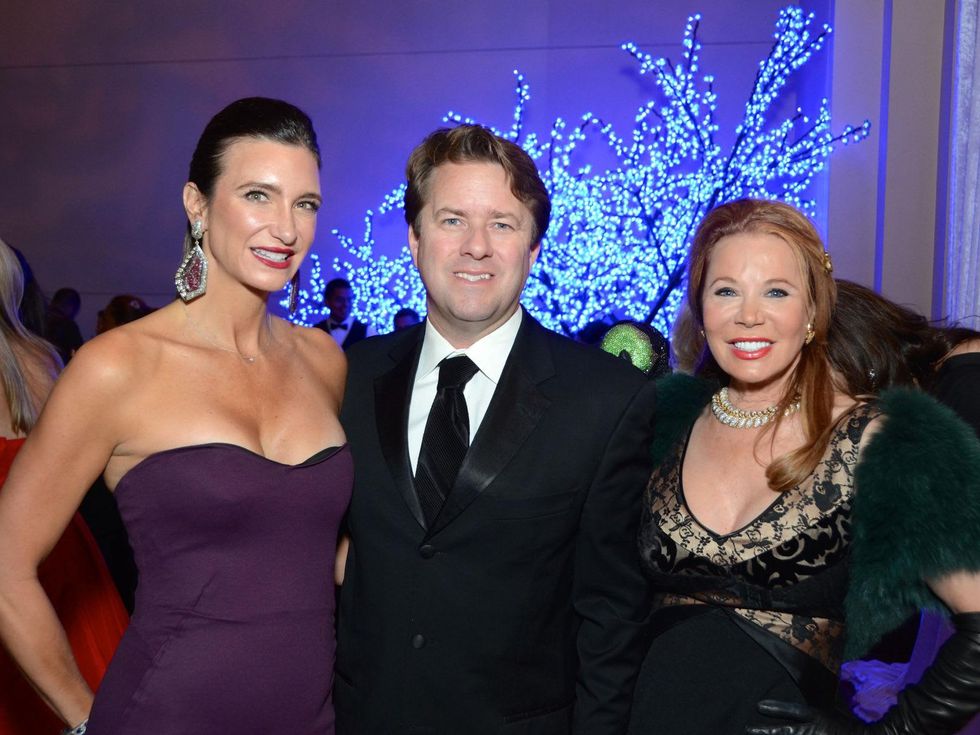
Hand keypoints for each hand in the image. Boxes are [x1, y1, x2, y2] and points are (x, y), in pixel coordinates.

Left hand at [745, 700, 867, 733]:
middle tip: (748, 729)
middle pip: (786, 732)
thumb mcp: (831, 711)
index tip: (758, 706)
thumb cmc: (846, 726)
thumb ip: (813, 708)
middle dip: (766, 732)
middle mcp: (815, 732)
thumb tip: (799, 693)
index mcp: (819, 718)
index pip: (795, 711)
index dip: (777, 708)